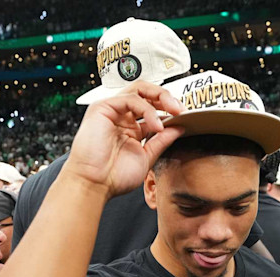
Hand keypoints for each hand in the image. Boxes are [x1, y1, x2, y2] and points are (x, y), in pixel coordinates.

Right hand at [64, 81, 184, 197]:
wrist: (95, 184)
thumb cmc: (114, 176)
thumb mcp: (147, 156)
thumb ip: (162, 141)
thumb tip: (179, 127)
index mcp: (131, 128)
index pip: (153, 108)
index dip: (169, 110)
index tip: (185, 117)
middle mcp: (122, 116)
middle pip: (147, 93)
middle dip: (167, 97)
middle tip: (181, 109)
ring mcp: (112, 110)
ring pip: (139, 89)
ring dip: (161, 97)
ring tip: (174, 112)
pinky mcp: (103, 107)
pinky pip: (130, 99)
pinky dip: (147, 110)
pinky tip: (156, 126)